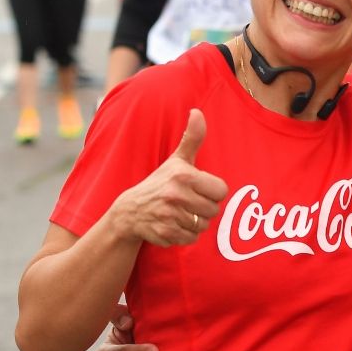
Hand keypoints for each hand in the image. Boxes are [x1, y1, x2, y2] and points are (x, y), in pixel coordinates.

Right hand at [109, 109, 227, 246]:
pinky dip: (184, 235)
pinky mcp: (165, 233)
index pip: (221, 191)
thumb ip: (192, 138)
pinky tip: (172, 224)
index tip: (198, 189)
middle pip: (214, 210)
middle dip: (204, 208)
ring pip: (203, 226)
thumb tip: (197, 111)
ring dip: (195, 222)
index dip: (212, 191)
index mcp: (184, 176)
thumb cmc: (160, 182)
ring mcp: (170, 215)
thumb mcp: (177, 160)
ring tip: (179, 213)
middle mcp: (176, 195)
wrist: (130, 210)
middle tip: (188, 202)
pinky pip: (191, 239)